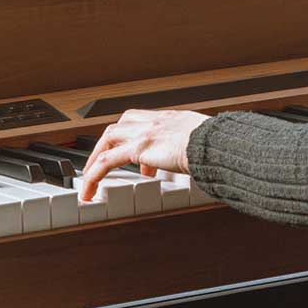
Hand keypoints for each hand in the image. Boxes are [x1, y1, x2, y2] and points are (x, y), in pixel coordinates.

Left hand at [77, 109, 207, 203]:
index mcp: (170, 118)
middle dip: (105, 144)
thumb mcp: (203, 142)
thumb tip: (196, 161)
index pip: (140, 120)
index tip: (128, 151)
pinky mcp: (139, 148)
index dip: (130, 134)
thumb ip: (194, 149)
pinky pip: (106, 161)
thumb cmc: (217, 145)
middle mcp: (154, 121)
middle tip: (99, 162)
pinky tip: (90, 189)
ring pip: (107, 140)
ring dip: (95, 159)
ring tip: (90, 179)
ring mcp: (145, 132)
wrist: (216, 143)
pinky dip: (94, 175)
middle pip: (119, 126)